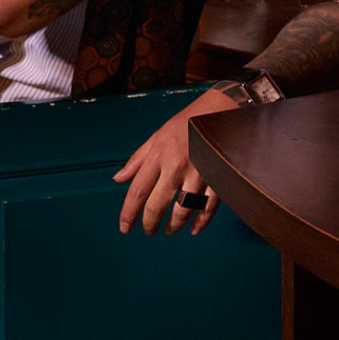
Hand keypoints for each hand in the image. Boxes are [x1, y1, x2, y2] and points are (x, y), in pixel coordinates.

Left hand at [113, 88, 238, 235]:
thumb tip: (118, 179)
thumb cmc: (186, 122)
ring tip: (169, 231)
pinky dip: (202, 220)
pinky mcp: (218, 176)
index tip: (124, 227)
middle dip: (150, 223)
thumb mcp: (157, 136)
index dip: (129, 212)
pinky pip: (209, 204)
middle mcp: (176, 166)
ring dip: (174, 225)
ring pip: (183, 209)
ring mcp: (199, 172)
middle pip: (158, 204)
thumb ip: (137, 160)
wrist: (220, 108)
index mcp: (158, 156)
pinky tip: (194, 229)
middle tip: (148, 231)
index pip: (138, 191)